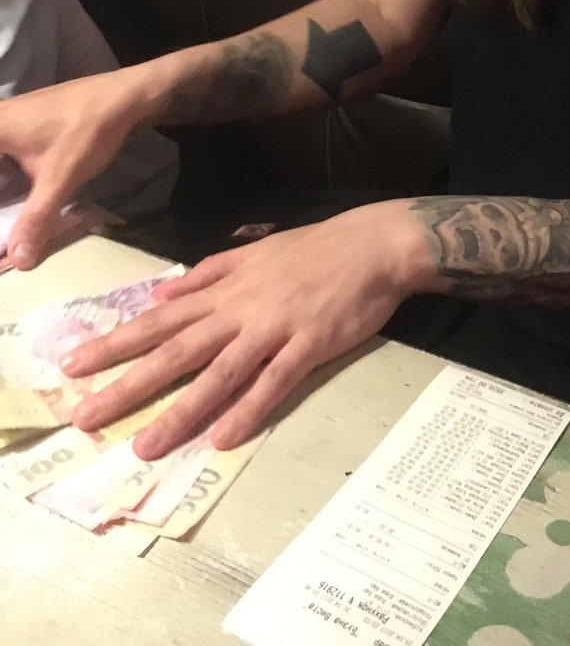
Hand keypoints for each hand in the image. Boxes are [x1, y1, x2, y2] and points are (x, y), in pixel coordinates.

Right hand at [0, 71, 146, 267]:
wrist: (124, 96)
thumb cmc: (87, 131)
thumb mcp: (59, 178)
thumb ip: (36, 219)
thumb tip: (18, 261)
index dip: (1, 197)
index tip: (5, 212)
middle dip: (5, 194)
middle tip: (9, 213)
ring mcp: (10, 116)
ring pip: (2, 155)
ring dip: (8, 185)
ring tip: (12, 206)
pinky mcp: (25, 120)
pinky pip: (8, 147)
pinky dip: (11, 170)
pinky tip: (21, 186)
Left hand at [63, 202, 436, 458]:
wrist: (374, 244)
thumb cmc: (317, 248)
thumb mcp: (256, 251)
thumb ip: (209, 272)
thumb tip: (163, 291)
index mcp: (226, 289)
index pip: (161, 319)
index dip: (117, 342)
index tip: (76, 364)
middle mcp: (241, 310)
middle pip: (177, 352)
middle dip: (129, 383)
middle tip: (86, 414)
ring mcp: (275, 329)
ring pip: (219, 374)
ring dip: (180, 411)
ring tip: (145, 444)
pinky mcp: (309, 346)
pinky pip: (274, 383)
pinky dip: (249, 410)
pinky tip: (224, 437)